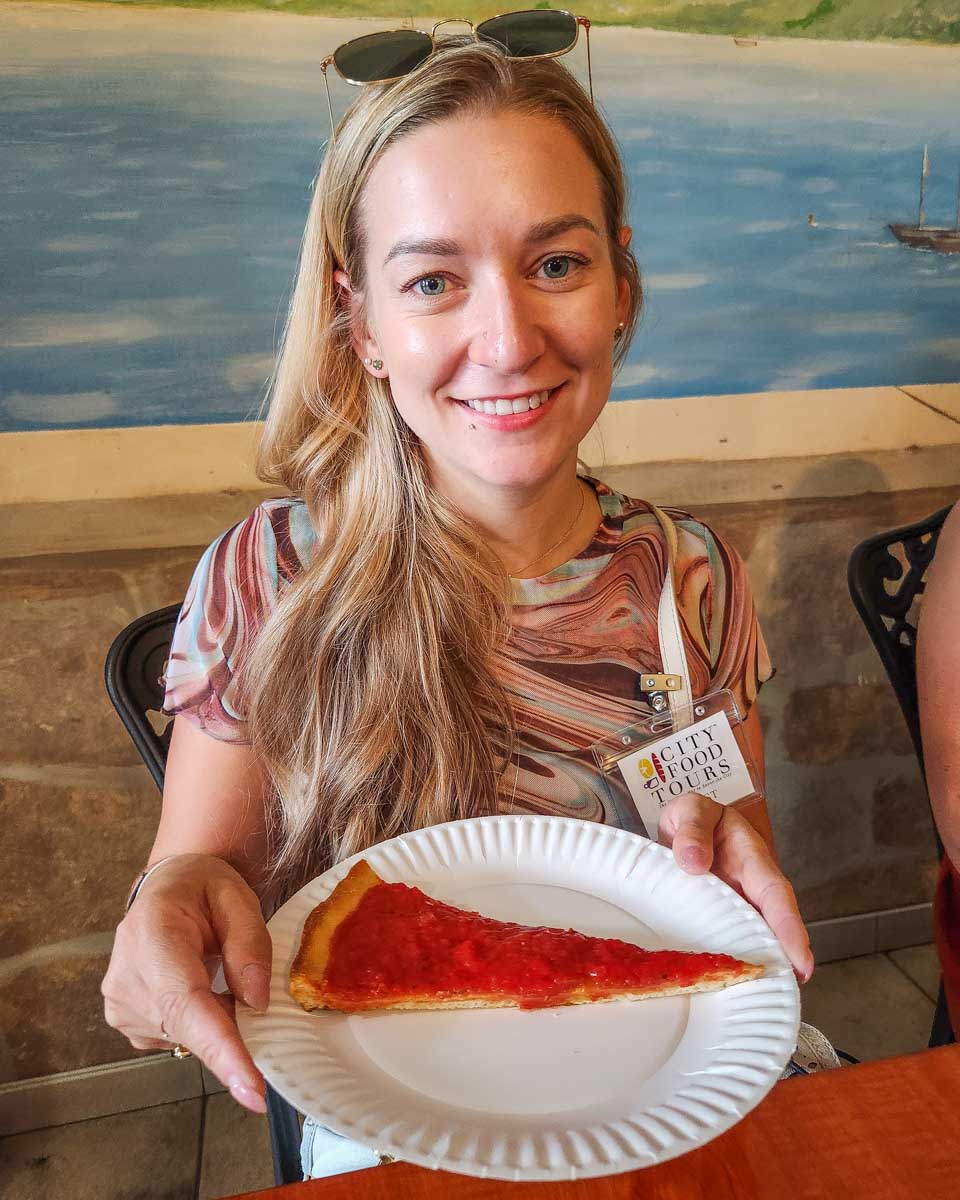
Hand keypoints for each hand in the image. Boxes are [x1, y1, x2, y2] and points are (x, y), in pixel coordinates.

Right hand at [102, 854, 271, 1112]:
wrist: (167, 888)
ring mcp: (120, 1005)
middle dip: (233, 1031)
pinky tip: (204, 988)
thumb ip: (249, 945)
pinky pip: (178, 1037)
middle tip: (257, 999)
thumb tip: (256, 1003)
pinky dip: (203, 1023)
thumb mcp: (237, 899)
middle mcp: (125, 976)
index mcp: (151, 935)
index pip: (186, 1003)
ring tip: (220, 974)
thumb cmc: (203, 890)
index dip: (221, 1050)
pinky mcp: (125, 1023)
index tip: (252, 1091)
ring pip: (187, 1037)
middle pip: (189, 1028)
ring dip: (218, 1020)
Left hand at [658, 792, 813, 981]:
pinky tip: (722, 989)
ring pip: (750, 941)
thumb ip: (693, 829)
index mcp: (751, 860)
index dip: (790, 929)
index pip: (775, 895)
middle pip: (770, 928)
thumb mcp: (692, 810)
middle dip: (780, 961)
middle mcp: (749, 890)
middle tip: (781, 993)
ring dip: (755, 968)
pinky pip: (725, 943)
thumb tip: (693, 862)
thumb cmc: (695, 818)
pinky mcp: (715, 921)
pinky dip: (727, 965)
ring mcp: (734, 908)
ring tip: (756, 1000)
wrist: (683, 825)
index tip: (800, 961)